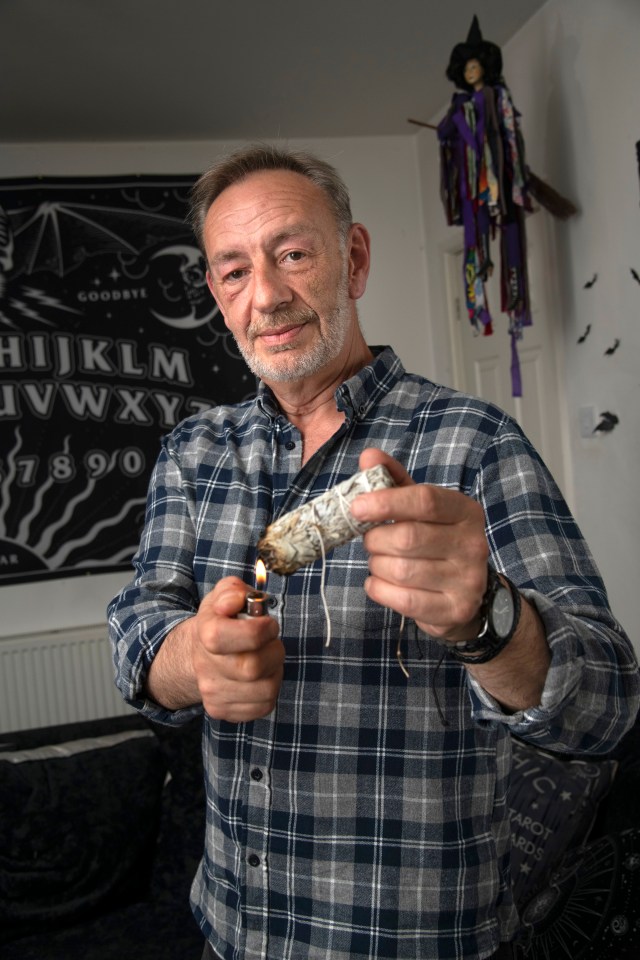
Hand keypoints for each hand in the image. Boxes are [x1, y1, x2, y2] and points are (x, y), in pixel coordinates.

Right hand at [190, 577, 283, 721]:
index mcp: (207, 635)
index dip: (262, 630)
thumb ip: (231, 590)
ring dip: (274, 672)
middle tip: (270, 643)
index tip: (268, 624)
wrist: (198, 654)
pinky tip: (260, 678)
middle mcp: (206, 668)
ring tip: (266, 660)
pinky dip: (269, 691)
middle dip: (273, 652)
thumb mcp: (223, 595)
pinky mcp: (223, 711)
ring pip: (265, 690)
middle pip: (253, 668)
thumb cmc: (220, 620)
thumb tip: (234, 601)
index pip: (242, 637)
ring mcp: (213, 693)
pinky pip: (263, 706)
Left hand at [350, 448, 488, 642]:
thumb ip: (394, 481)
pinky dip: (379, 589)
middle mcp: (472, 544)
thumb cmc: (434, 542)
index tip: (357, 506)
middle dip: (375, 540)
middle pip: (407, 538)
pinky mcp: (456, 609)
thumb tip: (368, 456)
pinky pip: (402, 599)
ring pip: (401, 570)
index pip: (425, 500)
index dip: (386, 501)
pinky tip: (380, 582)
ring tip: (380, 561)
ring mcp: (467, 579)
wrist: (464, 595)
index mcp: (464, 511)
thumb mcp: (418, 509)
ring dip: (376, 565)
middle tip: (370, 541)